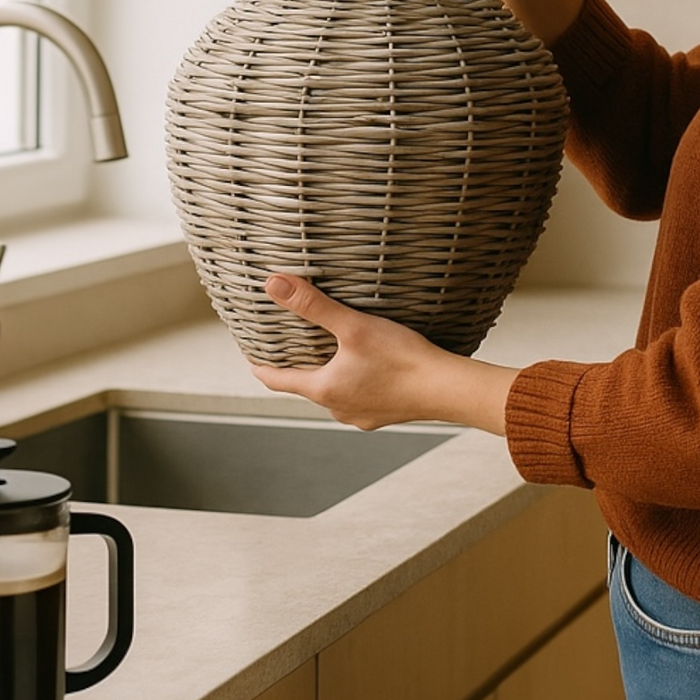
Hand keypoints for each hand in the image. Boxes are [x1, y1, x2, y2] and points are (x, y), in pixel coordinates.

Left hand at [249, 275, 517, 436]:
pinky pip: (361, 397)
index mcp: (324, 389)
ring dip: (331, 375)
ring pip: (335, 393)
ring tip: (334, 353)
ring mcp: (362, 415)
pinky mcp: (386, 414)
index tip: (252, 358)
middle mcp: (338, 408)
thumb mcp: (353, 325)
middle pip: (308, 386)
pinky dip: (357, 382)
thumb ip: (312, 305)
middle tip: (295, 346)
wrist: (447, 388)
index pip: (278, 381)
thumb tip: (273, 285)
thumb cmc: (401, 358)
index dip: (262, 368)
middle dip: (300, 367)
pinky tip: (370, 368)